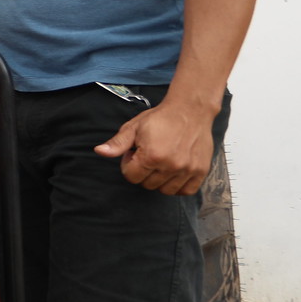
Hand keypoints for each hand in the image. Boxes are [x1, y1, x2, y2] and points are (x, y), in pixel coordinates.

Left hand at [95, 99, 217, 194]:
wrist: (190, 110)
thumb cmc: (161, 118)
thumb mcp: (134, 127)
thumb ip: (117, 143)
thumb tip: (99, 151)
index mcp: (152, 156)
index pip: (131, 177)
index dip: (129, 164)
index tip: (136, 153)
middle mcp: (171, 166)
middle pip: (147, 185)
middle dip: (144, 172)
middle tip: (149, 154)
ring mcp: (187, 170)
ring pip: (165, 190)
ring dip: (160, 180)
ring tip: (161, 161)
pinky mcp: (201, 171)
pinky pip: (186, 191)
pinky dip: (178, 186)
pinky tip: (174, 172)